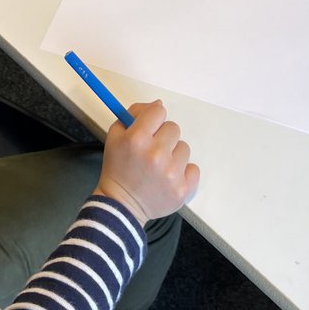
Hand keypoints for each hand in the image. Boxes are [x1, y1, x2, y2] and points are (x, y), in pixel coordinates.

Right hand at [94, 101, 199, 225]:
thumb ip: (133, 115)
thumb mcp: (115, 136)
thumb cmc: (117, 168)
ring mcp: (172, 174)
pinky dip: (183, 173)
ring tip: (159, 167)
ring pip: (184, 147)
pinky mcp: (183, 190)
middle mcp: (156, 154)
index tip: (149, 128)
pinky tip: (169, 178)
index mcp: (137, 139)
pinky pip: (193, 168)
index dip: (153, 118)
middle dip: (163, 136)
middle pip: (173, 127)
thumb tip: (158, 105)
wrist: (121, 205)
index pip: (159, 111)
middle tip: (152, 150)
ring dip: (173, 154)